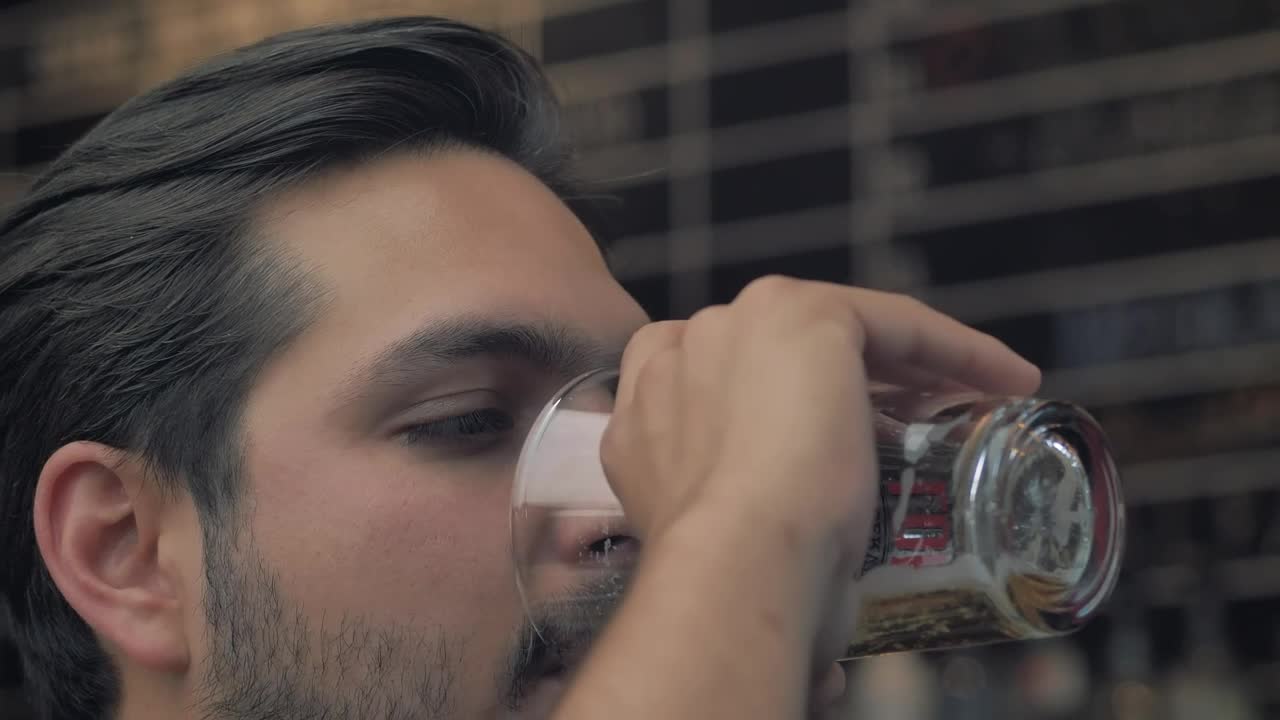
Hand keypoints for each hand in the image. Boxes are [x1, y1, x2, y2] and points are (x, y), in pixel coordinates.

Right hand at [600, 275, 1039, 687]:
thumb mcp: (727, 563)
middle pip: (777, 352)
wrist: (732, 558)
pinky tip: (1003, 379)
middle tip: (906, 434)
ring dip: (907, 365)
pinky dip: (956, 347)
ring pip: (840, 333)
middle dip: (838, 386)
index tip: (831, 450)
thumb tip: (823, 678)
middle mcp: (681, 352)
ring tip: (964, 407)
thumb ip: (763, 577)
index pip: (709, 385)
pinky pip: (895, 321)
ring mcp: (739, 325)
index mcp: (644, 412)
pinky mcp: (807, 315)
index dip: (775, 411)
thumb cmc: (726, 585)